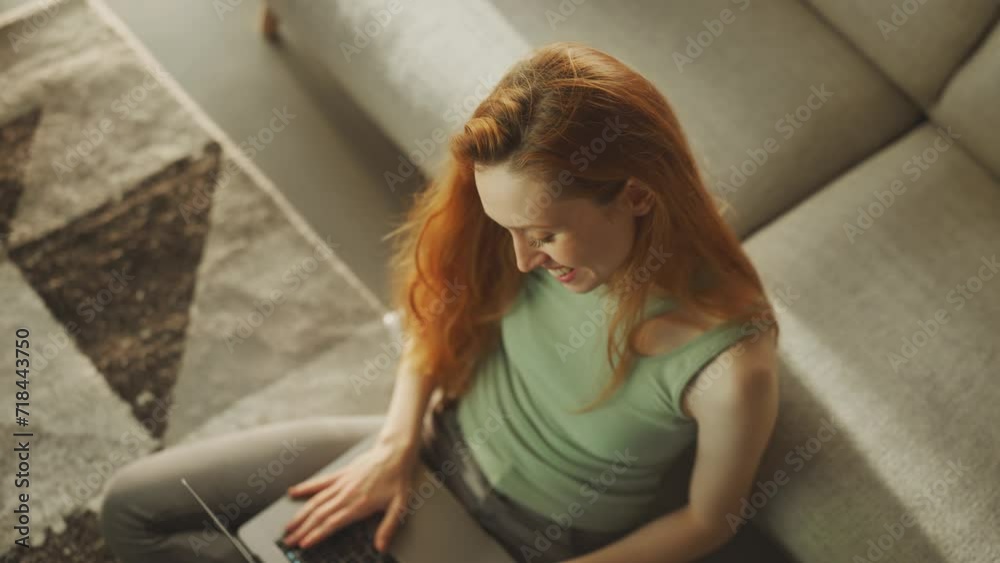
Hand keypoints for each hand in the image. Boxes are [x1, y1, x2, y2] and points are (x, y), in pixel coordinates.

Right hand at [282, 435, 420, 550]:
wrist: (395, 452)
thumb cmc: (398, 478)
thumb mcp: (399, 506)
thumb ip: (388, 527)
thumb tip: (381, 547)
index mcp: (359, 505)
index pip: (332, 523)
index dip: (316, 535)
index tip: (304, 544)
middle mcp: (346, 494)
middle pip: (319, 515)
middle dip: (302, 530)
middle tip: (288, 540)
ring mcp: (342, 483)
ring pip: (316, 501)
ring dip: (301, 514)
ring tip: (288, 526)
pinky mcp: (341, 473)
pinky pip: (320, 482)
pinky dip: (306, 488)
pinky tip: (293, 492)